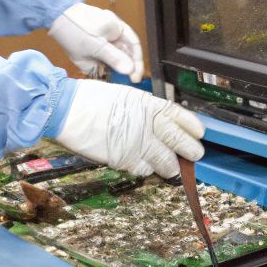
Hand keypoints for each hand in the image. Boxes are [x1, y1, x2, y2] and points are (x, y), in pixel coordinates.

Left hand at [47, 3, 142, 77]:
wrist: (54, 18)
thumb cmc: (77, 29)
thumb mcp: (96, 46)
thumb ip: (114, 58)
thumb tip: (130, 70)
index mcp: (117, 27)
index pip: (134, 45)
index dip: (137, 62)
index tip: (135, 77)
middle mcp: (112, 32)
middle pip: (125, 51)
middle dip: (127, 66)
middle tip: (128, 81)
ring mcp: (101, 38)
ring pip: (114, 55)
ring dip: (115, 67)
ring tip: (116, 79)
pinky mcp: (91, 45)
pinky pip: (102, 57)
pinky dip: (103, 65)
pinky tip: (103, 73)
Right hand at [52, 80, 203, 178]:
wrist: (67, 110)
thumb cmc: (91, 100)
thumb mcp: (125, 96)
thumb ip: (145, 111)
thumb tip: (160, 124)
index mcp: (147, 104)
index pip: (179, 117)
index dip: (192, 127)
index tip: (199, 133)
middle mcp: (146, 124)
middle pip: (179, 142)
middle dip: (190, 151)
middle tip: (195, 155)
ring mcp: (135, 143)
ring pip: (165, 162)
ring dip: (170, 166)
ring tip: (171, 167)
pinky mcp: (123, 160)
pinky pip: (143, 170)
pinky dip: (146, 169)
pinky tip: (144, 164)